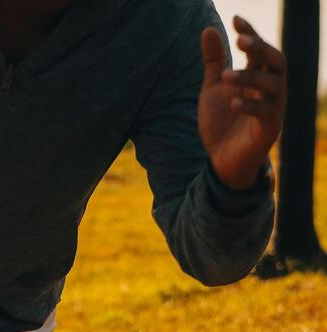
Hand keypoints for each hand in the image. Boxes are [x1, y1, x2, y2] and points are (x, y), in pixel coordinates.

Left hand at [198, 15, 285, 189]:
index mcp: (258, 76)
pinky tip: (232, 102)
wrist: (221, 160)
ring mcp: (273, 108)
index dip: (250, 33)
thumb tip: (207, 29)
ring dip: (250, 77)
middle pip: (276, 60)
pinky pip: (266, 113)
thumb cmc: (221, 123)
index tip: (236, 19)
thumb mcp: (213, 88)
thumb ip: (213, 62)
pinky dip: (250, 106)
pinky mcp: (269, 129)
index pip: (259, 49)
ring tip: (226, 77)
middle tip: (240, 42)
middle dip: (260, 48)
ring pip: (273, 85)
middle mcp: (270, 89)